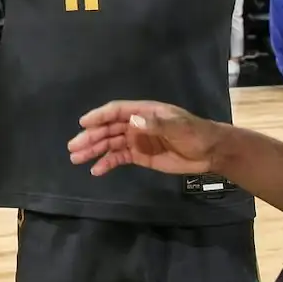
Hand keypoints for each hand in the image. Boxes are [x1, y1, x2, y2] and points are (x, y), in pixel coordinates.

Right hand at [67, 100, 223, 176]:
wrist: (209, 152)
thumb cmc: (194, 133)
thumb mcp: (177, 127)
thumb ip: (155, 124)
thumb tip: (131, 122)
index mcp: (143, 112)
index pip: (116, 111)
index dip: (99, 116)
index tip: (83, 123)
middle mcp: (136, 124)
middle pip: (108, 129)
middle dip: (90, 137)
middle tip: (73, 147)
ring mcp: (137, 140)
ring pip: (109, 144)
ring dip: (93, 150)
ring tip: (76, 159)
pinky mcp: (140, 155)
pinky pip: (119, 158)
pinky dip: (106, 163)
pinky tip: (95, 170)